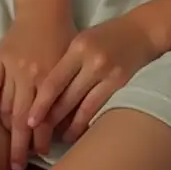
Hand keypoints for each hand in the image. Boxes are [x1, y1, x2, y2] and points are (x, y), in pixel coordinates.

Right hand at [0, 10, 77, 169]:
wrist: (44, 8)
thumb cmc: (63, 36)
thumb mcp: (71, 63)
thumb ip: (68, 90)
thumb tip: (67, 123)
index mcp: (50, 77)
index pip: (43, 118)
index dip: (41, 139)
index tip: (40, 155)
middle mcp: (30, 75)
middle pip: (22, 119)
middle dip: (21, 146)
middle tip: (18, 165)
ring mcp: (13, 67)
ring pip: (6, 105)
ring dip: (7, 128)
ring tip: (10, 145)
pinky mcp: (0, 58)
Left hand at [27, 14, 160, 145]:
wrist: (142, 30)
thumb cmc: (105, 35)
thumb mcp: (81, 40)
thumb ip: (65, 63)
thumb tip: (43, 94)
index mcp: (77, 47)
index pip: (54, 81)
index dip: (41, 105)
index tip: (29, 123)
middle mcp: (92, 61)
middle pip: (66, 97)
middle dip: (51, 121)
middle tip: (38, 139)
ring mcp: (108, 73)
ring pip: (83, 108)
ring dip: (69, 127)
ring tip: (58, 139)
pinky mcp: (121, 84)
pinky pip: (99, 109)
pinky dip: (87, 122)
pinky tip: (79, 132)